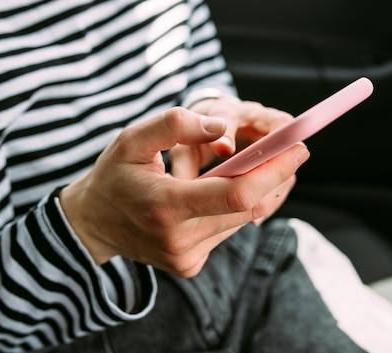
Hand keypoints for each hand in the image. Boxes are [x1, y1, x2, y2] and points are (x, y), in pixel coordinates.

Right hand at [59, 107, 308, 276]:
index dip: (274, 171)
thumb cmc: (113, 177)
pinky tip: (236, 187)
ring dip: (259, 192)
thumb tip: (222, 128)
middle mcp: (179, 240)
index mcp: (164, 207)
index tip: (298, 148)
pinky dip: (238, 208)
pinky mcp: (190, 265)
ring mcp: (186, 258)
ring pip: (242, 221)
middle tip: (292, 148)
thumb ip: (174, 126)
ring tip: (267, 163)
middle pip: (248, 208)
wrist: (93, 225)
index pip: (236, 194)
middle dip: (275, 177)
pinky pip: (227, 230)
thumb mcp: (131, 139)